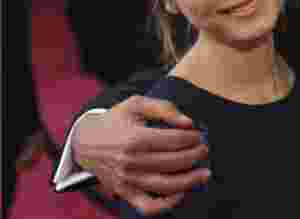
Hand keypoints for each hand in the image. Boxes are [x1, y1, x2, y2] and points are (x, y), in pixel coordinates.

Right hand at [73, 96, 209, 215]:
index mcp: (135, 138)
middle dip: (196, 155)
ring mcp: (127, 180)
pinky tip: (181, 193)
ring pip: (166, 186)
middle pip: (174, 162)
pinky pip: (148, 206)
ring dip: (190, 181)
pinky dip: (167, 204)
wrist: (84, 141)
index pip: (175, 141)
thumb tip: (188, 122)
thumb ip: (164, 108)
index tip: (199, 135)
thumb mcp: (136, 103)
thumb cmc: (115, 120)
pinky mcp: (124, 192)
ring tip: (204, 173)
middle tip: (204, 150)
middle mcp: (130, 162)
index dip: (193, 138)